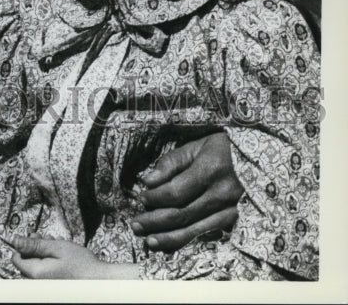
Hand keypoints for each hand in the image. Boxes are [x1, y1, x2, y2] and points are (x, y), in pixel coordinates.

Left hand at [9, 235, 137, 279]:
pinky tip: (61, 255)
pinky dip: (49, 261)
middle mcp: (37, 283)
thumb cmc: (79, 263)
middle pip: (26, 262)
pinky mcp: (52, 285)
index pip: (16, 258)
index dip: (23, 245)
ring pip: (35, 265)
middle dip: (34, 247)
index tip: (35, 237)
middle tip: (47, 238)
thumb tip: (13, 240)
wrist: (98, 280)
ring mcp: (45, 286)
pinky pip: (44, 272)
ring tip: (57, 245)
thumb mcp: (56, 248)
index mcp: (35, 274)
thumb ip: (33, 245)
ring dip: (43, 253)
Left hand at [130, 132, 241, 251]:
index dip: (156, 198)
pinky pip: (207, 236)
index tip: (141, 198)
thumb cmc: (221, 149)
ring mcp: (231, 211)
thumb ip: (171, 162)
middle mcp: (222, 194)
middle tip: (135, 225)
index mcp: (211, 170)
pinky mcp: (235, 222)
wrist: (255, 160)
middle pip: (183, 214)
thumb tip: (148, 181)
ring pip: (195, 231)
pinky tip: (170, 245)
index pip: (177, 191)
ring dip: (168, 238)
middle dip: (155, 222)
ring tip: (148, 241)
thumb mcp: (196, 146)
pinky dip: (188, 243)